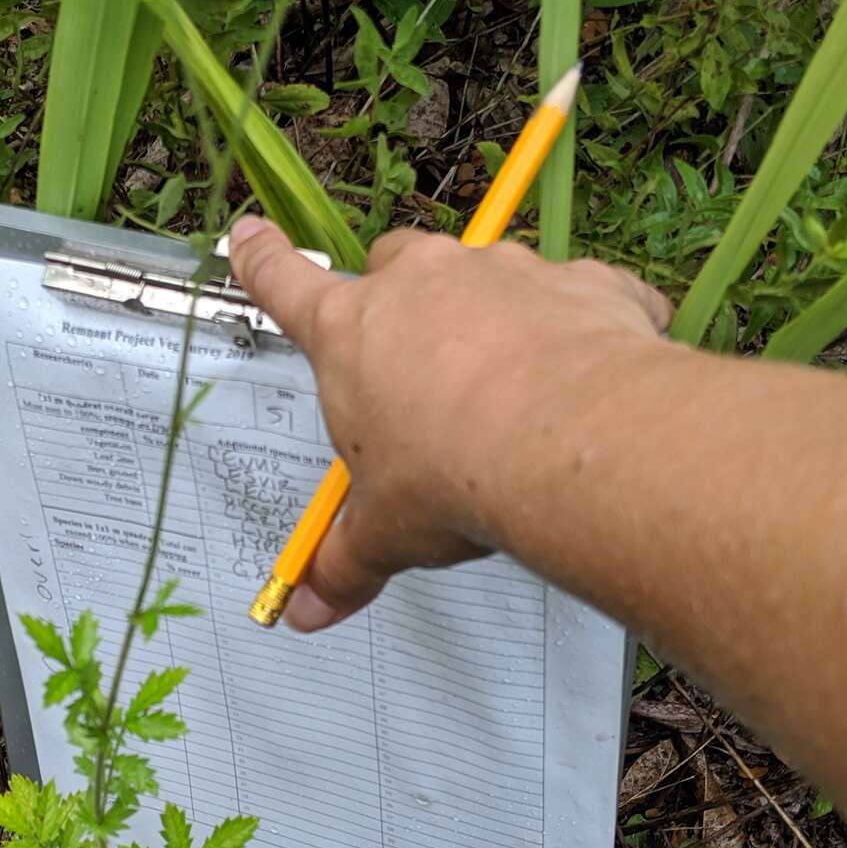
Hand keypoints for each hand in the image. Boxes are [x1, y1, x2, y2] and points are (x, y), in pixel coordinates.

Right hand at [226, 217, 672, 628]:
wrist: (567, 442)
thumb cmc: (454, 473)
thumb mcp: (387, 532)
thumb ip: (346, 564)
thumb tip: (307, 611)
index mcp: (352, 333)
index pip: (285, 285)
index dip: (263, 261)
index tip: (251, 236)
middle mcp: (423, 284)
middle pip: (395, 265)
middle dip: (403, 299)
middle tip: (420, 363)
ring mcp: (504, 273)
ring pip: (491, 278)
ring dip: (499, 320)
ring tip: (520, 392)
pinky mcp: (581, 283)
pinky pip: (582, 295)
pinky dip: (587, 328)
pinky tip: (595, 382)